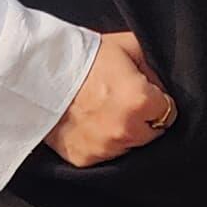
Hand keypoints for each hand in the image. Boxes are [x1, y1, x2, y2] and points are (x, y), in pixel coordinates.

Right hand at [47, 30, 175, 168]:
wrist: (37, 73)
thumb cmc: (84, 57)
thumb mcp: (125, 46)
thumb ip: (154, 62)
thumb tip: (167, 81)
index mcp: (140, 102)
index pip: (170, 112)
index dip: (158, 100)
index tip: (143, 92)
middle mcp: (126, 131)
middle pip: (153, 132)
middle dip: (144, 119)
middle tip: (121, 100)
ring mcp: (106, 149)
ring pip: (130, 146)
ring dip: (124, 133)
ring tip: (104, 111)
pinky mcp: (86, 160)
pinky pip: (107, 155)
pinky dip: (103, 143)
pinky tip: (91, 123)